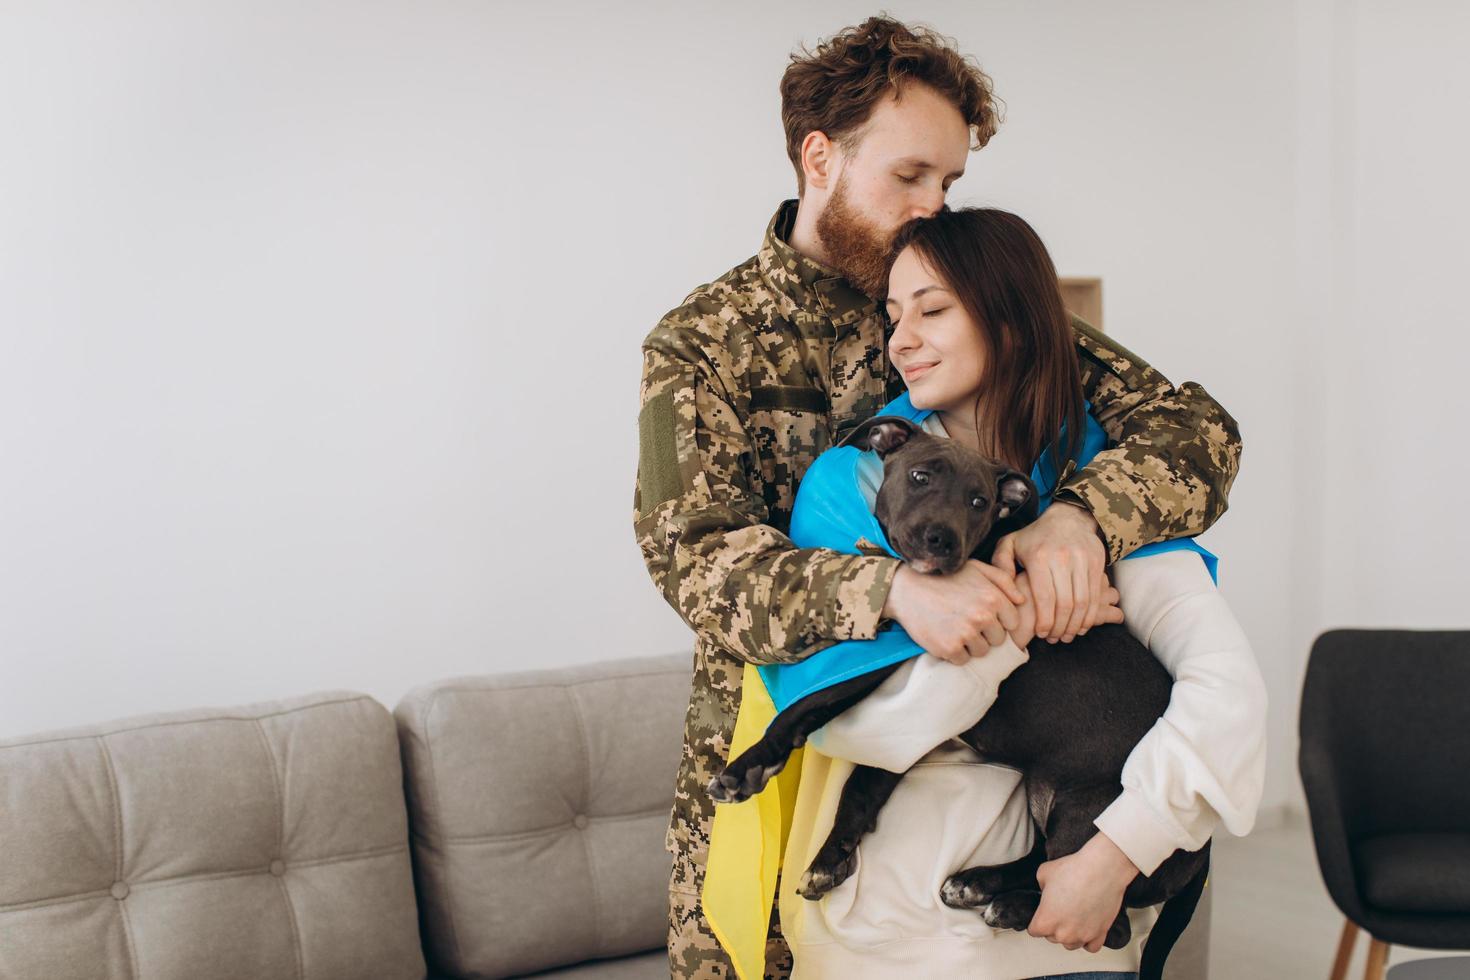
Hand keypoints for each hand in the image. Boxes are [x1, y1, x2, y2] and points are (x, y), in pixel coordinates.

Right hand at [882, 560, 1023, 664]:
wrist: (907, 588)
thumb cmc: (944, 577)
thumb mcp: (976, 568)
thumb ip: (1003, 580)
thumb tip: (1022, 600)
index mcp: (993, 598)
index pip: (1013, 623)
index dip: (999, 620)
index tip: (983, 615)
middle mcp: (983, 616)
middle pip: (998, 640)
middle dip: (986, 633)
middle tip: (966, 620)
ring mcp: (965, 634)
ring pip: (982, 652)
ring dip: (970, 644)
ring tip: (954, 627)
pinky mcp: (949, 648)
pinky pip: (962, 660)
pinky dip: (954, 652)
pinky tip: (944, 635)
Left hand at [991, 502, 1109, 642]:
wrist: (1068, 517)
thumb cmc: (1035, 537)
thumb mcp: (1010, 544)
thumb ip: (1000, 565)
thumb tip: (1007, 592)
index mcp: (1039, 556)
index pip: (1044, 597)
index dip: (1044, 620)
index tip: (1040, 633)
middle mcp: (1063, 558)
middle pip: (1065, 603)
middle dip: (1060, 627)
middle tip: (1053, 638)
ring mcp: (1083, 560)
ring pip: (1083, 601)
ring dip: (1076, 624)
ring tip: (1067, 635)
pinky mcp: (1097, 562)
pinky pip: (1096, 595)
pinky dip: (1090, 614)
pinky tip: (1081, 625)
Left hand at [1030, 832, 1139, 952]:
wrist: (1102, 869)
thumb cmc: (1073, 870)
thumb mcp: (1043, 873)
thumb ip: (1040, 888)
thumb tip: (1046, 894)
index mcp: (1045, 920)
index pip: (1034, 931)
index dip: (1038, 920)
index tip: (1043, 913)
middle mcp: (1063, 933)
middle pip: (1052, 937)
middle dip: (1054, 926)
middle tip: (1061, 909)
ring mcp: (1082, 936)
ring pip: (1071, 944)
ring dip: (1070, 934)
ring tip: (1073, 917)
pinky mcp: (1100, 934)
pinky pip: (1091, 947)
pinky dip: (1089, 940)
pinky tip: (1087, 928)